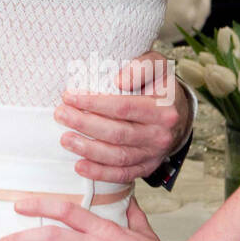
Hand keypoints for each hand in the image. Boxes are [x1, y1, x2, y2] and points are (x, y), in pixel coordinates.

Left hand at [56, 50, 190, 182]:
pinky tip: (79, 166)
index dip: (94, 103)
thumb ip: (142, 67)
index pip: (123, 107)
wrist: (178, 113)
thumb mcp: (158, 66)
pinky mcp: (147, 167)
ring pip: (118, 157)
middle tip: (61, 114)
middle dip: (84, 124)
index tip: (69, 96)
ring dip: (88, 150)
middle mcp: (160, 135)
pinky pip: (123, 174)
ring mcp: (154, 154)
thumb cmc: (160, 85)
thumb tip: (120, 81)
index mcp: (163, 110)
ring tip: (65, 139)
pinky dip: (100, 173)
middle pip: (117, 133)